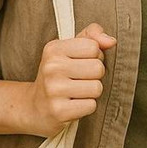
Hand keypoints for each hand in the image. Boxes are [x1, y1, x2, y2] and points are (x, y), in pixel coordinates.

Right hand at [23, 22, 115, 136]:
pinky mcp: (59, 111)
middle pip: (98, 68)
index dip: (94, 55)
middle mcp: (51, 67)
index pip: (93, 47)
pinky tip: (73, 104)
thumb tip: (111, 41)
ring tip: (76, 92)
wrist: (35, 107)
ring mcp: (54, 90)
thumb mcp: (70, 49)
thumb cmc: (59, 75)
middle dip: (95, 75)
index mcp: (54, 49)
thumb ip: (92, 36)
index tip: (81, 62)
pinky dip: (86, 106)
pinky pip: (91, 105)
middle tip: (79, 79)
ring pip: (97, 88)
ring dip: (91, 92)